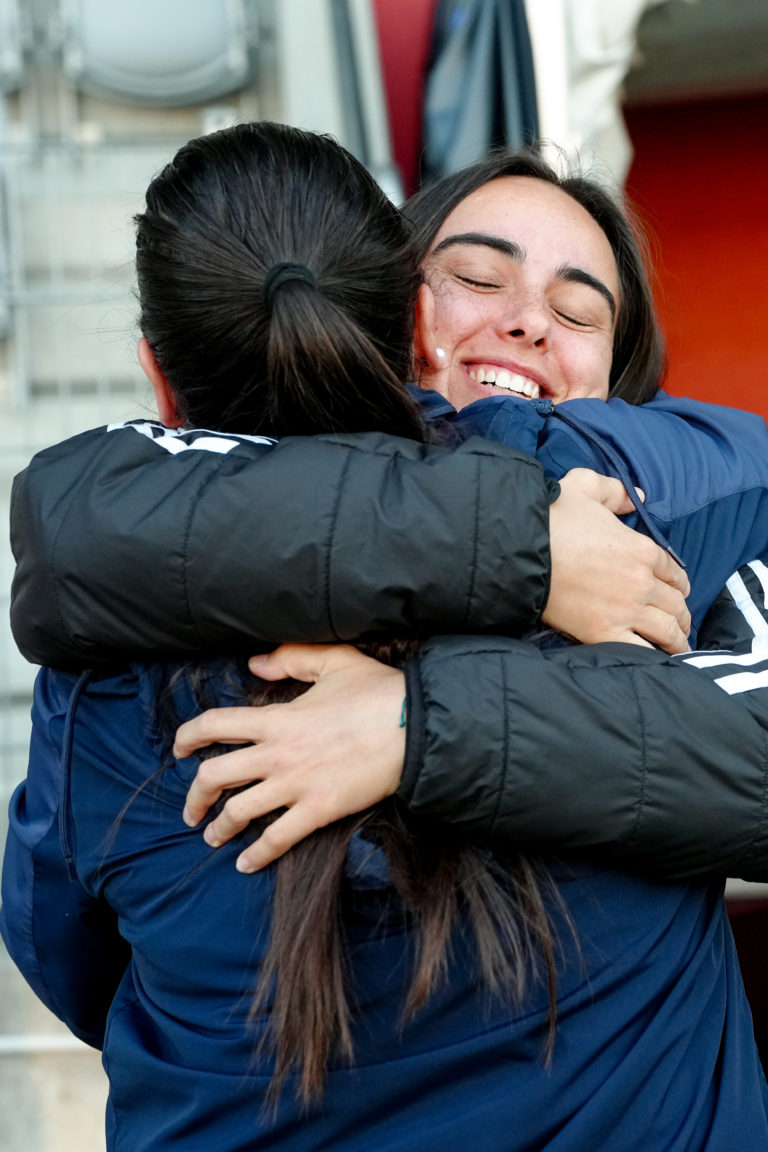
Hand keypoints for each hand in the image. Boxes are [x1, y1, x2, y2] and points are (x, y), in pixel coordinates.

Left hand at [175, 644, 405, 871]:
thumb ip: (291, 658)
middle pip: (214, 776)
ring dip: (219, 828)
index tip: (179, 748)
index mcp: (276, 718)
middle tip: (191, 808)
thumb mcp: (334, 661)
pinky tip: (247, 863)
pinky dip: (257, 855)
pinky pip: (277, 839)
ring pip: (239, 812)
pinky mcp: (319, 810)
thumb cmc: (378, 692)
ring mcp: (296, 784)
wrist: (415, 727)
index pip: (214, 725)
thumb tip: (255, 664)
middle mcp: (277, 753)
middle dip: (194, 795)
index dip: (188, 736)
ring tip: (213, 836)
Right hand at [544, 468, 690, 651]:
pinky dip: (655, 656)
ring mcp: (625, 611)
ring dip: (677, 638)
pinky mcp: (604, 633)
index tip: (679, 591)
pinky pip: (641, 650)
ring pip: (667, 630)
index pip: (674, 571)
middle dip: (682, 613)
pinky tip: (660, 659)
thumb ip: (616, 490)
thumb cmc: (551, 518)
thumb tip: (637, 497)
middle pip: (675, 603)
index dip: (680, 582)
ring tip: (678, 644)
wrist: (520, 551)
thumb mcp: (585, 486)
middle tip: (681, 621)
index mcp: (641, 549)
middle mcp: (641, 582)